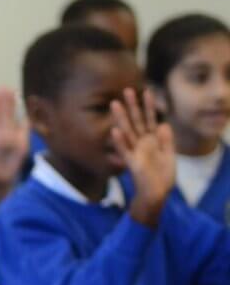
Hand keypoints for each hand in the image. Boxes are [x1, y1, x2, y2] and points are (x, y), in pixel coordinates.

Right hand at [111, 88, 175, 226]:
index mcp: (151, 141)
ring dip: (121, 118)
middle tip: (126, 90)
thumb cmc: (162, 177)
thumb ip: (166, 140)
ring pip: (127, 132)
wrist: (157, 194)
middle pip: (136, 121)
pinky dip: (120, 141)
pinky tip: (115, 130)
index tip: (146, 91)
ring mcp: (135, 152)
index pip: (148, 119)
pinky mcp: (132, 163)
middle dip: (132, 106)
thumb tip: (163, 123)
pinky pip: (124, 150)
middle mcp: (141, 144)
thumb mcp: (169, 156)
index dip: (149, 106)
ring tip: (115, 104)